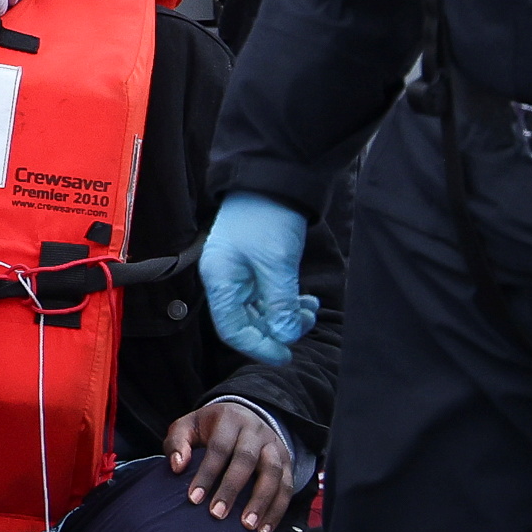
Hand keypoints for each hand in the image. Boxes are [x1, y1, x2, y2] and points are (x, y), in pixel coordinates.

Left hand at [166, 398, 298, 531]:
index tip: (194, 498)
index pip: (219, 447)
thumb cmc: (210, 428)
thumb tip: (177, 466)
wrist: (244, 416)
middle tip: (217, 514)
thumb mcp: (188, 426)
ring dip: (261, 502)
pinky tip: (264, 530)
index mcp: (230, 419)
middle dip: (232, 489)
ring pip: (273, 473)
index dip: (207, 473)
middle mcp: (255, 431)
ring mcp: (274, 446)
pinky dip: (277, 510)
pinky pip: (287, 487)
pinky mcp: (287, 463)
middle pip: (247, 459)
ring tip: (247, 526)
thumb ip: (178, 443)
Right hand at [199, 191, 316, 363]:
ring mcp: (240, 273)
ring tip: (310, 309)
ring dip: (286, 316)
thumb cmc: (267, 216)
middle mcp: (226, 280)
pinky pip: (268, 297)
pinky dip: (287, 303)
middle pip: (247, 322)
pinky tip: (305, 300)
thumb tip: (286, 336)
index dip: (259, 347)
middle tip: (306, 324)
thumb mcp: (277, 263)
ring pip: (260, 311)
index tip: (286, 355)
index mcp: (220, 280)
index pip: (233, 329)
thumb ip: (280, 303)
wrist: (274, 176)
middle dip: (277, 329)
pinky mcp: (255, 266)